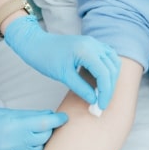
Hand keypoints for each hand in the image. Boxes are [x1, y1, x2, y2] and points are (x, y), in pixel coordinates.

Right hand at [0, 108, 67, 149]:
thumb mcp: (9, 113)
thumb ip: (30, 116)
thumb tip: (50, 116)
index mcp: (15, 125)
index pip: (45, 123)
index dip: (58, 120)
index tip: (64, 118)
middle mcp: (15, 142)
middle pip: (45, 137)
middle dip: (48, 130)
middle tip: (46, 124)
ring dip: (40, 142)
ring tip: (33, 135)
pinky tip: (25, 146)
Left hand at [4, 15, 120, 109]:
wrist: (35, 43)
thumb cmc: (45, 58)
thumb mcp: (63, 75)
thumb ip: (81, 88)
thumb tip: (95, 100)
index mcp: (86, 50)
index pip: (104, 74)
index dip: (105, 92)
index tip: (100, 107)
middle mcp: (93, 44)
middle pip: (111, 68)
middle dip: (109, 88)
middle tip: (101, 104)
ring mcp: (94, 43)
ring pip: (113, 61)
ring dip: (111, 78)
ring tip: (102, 93)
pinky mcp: (91, 44)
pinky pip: (107, 56)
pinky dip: (108, 69)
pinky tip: (101, 80)